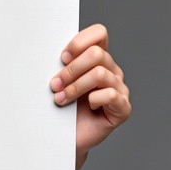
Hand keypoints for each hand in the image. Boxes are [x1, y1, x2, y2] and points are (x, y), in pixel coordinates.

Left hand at [50, 23, 130, 161]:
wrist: (62, 136)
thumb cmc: (59, 104)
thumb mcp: (58, 78)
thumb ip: (61, 62)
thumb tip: (47, 46)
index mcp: (97, 57)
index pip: (99, 33)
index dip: (80, 42)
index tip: (62, 57)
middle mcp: (112, 70)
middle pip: (97, 54)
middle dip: (71, 69)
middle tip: (54, 84)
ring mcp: (120, 89)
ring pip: (99, 74)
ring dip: (74, 87)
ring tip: (60, 98)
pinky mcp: (123, 108)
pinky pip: (111, 95)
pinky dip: (94, 100)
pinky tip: (87, 107)